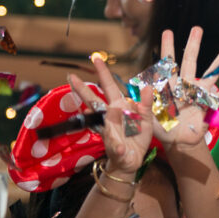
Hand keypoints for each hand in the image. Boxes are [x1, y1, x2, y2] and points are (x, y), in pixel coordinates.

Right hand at [69, 56, 152, 174]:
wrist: (133, 159)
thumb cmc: (138, 136)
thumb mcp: (147, 118)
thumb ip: (146, 104)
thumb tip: (148, 86)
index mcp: (120, 106)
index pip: (110, 86)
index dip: (103, 73)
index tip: (95, 58)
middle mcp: (110, 116)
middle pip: (93, 101)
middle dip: (83, 90)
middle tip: (70, 77)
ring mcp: (109, 131)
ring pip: (100, 122)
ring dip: (92, 116)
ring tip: (84, 110)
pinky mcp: (114, 147)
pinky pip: (117, 146)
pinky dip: (119, 147)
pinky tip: (120, 147)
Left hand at [152, 27, 218, 152]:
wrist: (175, 140)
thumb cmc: (160, 127)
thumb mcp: (146, 116)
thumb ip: (143, 104)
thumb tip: (140, 89)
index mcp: (169, 86)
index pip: (167, 64)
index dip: (167, 48)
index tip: (167, 31)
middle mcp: (185, 85)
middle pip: (190, 61)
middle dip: (193, 45)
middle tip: (198, 29)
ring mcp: (199, 93)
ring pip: (211, 74)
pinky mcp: (209, 105)